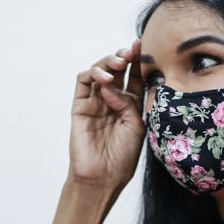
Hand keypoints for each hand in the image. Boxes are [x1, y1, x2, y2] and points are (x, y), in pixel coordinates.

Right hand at [68, 40, 145, 190]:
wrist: (104, 177)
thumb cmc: (123, 156)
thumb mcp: (137, 125)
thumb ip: (130, 101)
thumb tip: (115, 84)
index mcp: (129, 105)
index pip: (133, 77)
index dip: (138, 62)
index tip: (144, 46)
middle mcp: (111, 100)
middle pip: (116, 70)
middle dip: (123, 57)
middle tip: (131, 51)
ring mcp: (94, 102)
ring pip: (98, 71)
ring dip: (108, 62)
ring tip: (118, 62)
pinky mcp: (79, 106)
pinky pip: (83, 82)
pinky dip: (93, 74)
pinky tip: (105, 79)